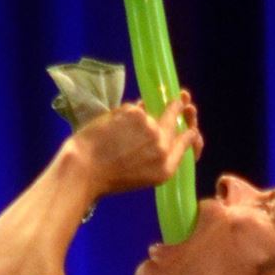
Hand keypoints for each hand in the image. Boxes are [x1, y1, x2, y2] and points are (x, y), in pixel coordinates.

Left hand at [64, 91, 202, 199]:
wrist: (85, 169)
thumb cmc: (108, 178)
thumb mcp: (142, 175)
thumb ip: (156, 155)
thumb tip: (161, 128)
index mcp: (166, 167)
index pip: (188, 139)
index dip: (190, 129)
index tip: (188, 123)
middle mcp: (163, 146)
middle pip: (177, 116)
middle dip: (179, 105)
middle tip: (180, 97)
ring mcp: (151, 127)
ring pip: (152, 110)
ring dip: (144, 112)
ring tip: (126, 127)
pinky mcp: (135, 113)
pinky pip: (134, 109)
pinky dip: (126, 114)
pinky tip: (113, 127)